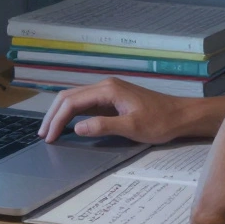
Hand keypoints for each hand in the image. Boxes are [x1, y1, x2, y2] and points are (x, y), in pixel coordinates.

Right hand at [37, 77, 204, 143]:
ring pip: (76, 99)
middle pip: (69, 96)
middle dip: (53, 115)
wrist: (181, 115)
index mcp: (108, 89)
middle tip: (43, 134)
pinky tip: (68, 125)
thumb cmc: (160, 121)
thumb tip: (77, 128)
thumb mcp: (132, 127)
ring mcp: (109, 92)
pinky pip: (86, 103)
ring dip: (61, 113)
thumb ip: (103, 126)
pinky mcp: (113, 99)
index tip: (49, 137)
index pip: (72, 102)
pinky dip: (73, 114)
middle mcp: (105, 86)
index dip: (57, 119)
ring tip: (50, 131)